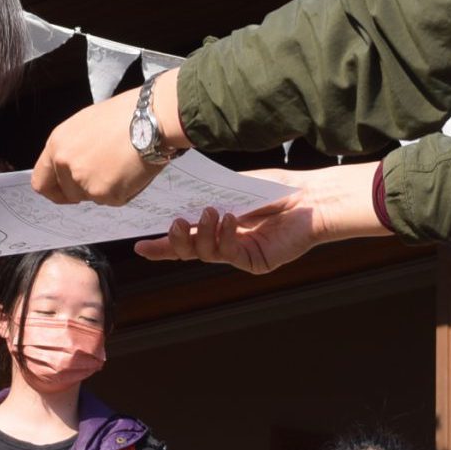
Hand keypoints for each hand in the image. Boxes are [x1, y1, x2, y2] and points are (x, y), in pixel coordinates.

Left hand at [32, 72, 187, 207]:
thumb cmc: (124, 115)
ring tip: (122, 164)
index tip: (65, 192)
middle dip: (86, 188)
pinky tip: (132, 169)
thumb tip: (72, 165)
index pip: (41, 182)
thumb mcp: (84, 125)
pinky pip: (113, 200)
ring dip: (106, 188)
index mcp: (57, 145)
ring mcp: (85, 182)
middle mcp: (66, 165)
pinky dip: (124, 190)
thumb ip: (72, 148)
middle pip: (70, 194)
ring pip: (93, 198)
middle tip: (107, 172)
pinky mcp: (107, 194)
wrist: (151, 119)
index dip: (55, 190)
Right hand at [135, 163, 386, 273]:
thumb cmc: (276, 189)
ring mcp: (239, 254)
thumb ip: (206, 196)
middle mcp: (226, 242)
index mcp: (218, 225)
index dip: (162, 244)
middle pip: (189, 251)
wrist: (311, 198)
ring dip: (201, 234)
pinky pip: (229, 253)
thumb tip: (176, 199)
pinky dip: (224, 235)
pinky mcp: (255, 261)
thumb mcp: (233, 188)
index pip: (185, 237)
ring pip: (205, 254)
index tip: (138, 245)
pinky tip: (230, 218)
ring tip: (208, 213)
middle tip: (172, 225)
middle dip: (174, 242)